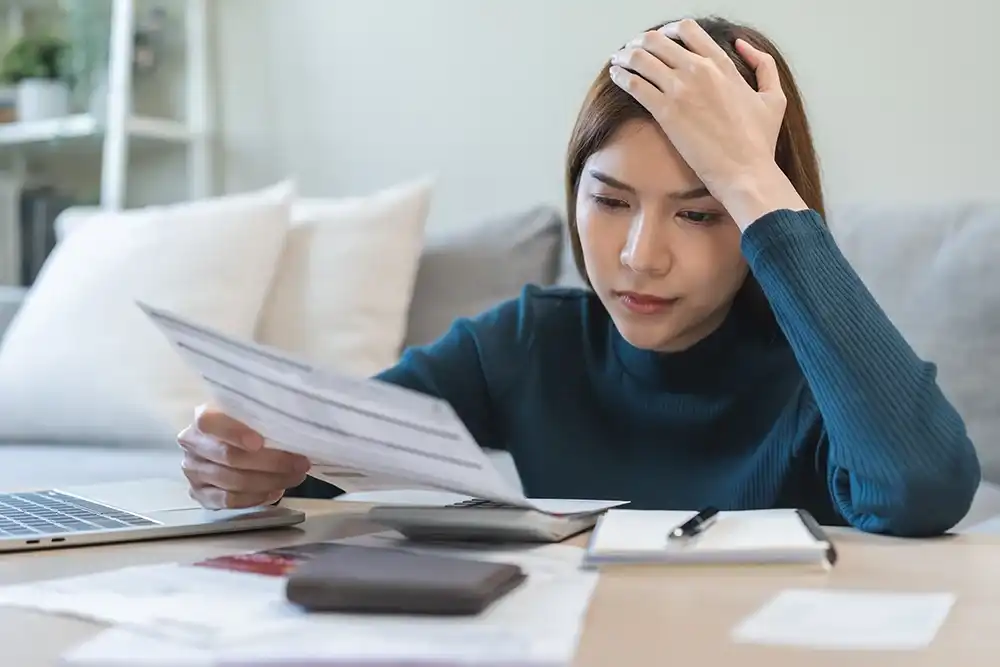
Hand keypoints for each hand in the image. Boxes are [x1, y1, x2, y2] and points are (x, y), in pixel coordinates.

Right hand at [178, 404, 311, 508]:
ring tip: (294, 477)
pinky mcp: (199, 494)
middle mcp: (193, 444)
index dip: (234, 432)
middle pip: (229, 457)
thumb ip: (262, 417)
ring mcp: (194, 471)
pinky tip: (274, 491)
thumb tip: (295, 428)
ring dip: (269, 481)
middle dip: (271, 462)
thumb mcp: (252, 415)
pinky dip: (255, 497)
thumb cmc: (247, 426)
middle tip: (300, 464)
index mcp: (203, 418)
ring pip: (232, 481)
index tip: (260, 442)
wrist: (228, 444)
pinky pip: (229, 500)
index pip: (209, 422)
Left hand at [609, 19, 805, 227]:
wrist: (745, 171)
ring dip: (626, 56)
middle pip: (658, 40)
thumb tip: (742, 45)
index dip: (668, 30)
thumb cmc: (759, 143)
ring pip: (642, 57)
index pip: (688, 30)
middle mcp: (700, 70)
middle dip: (641, 42)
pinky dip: (621, 75)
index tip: (659, 39)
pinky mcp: (666, 111)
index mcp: (722, 65)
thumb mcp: (774, 97)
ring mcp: (681, 89)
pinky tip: (614, 75)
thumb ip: (763, 65)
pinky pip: (634, 83)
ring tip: (618, 60)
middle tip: (632, 50)